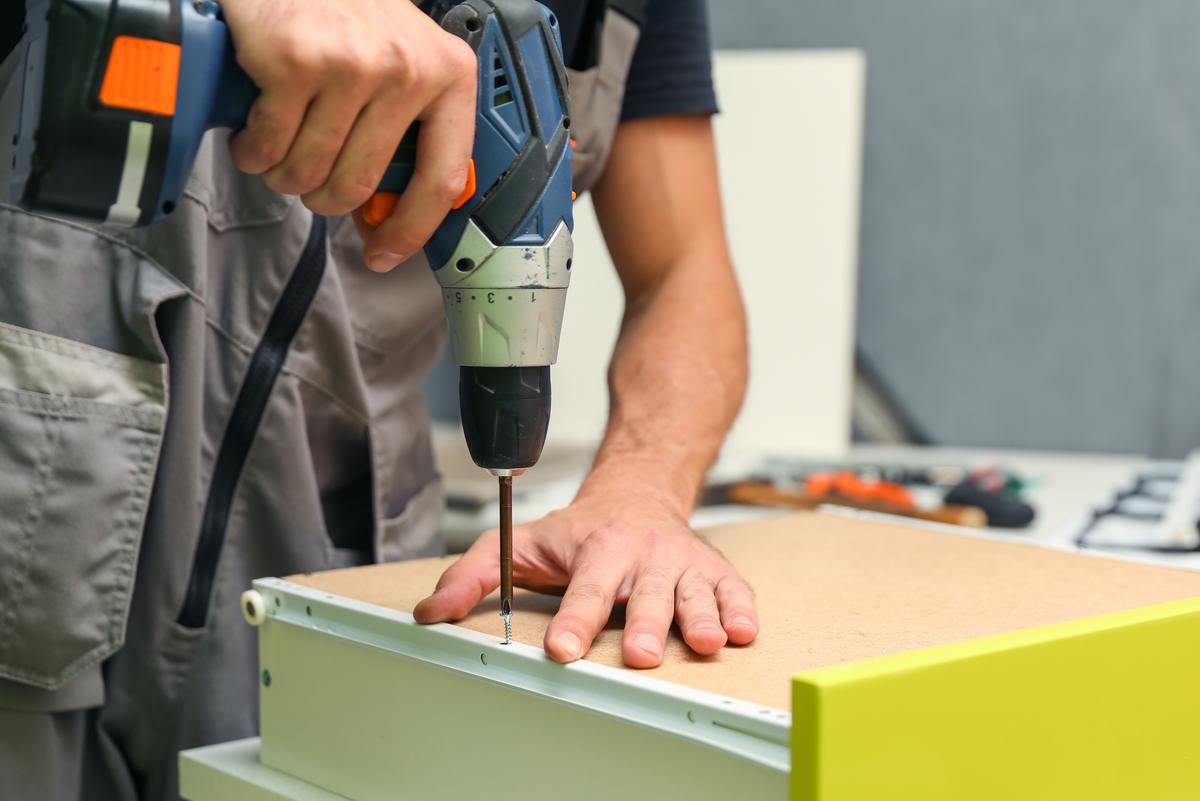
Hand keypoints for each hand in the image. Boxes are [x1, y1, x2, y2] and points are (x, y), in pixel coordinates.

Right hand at [221, 0, 476, 271]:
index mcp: (448, 74)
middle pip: (357, 185)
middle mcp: (407, 69)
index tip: (384, 255)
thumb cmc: (346, 11)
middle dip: (321, 198)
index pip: (441, 178)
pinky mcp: (296, 63)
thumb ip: (407, 127)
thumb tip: (385, 217)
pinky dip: (252, 150)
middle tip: (307, 179)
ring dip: (283, 175)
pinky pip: (268, 146)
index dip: (410, 230)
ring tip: (279, 146)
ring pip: (309, 172)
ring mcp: (352, 66)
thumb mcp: (403, 59)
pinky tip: (256, 126)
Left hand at [414, 487, 758, 667]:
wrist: (637, 491)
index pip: (585, 588)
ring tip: (706, 642)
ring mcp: (681, 562)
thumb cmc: (579, 529)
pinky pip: (733, 589)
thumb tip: (433, 611)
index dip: (576, 620)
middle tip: (641, 654)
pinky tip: (742, 631)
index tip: (564, 650)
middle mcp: (643, 554)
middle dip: (646, 624)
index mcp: (597, 547)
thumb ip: (474, 575)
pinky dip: (741, 609)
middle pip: (645, 593)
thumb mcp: (519, 543)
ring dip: (701, 617)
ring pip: (692, 592)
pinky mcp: (712, 570)